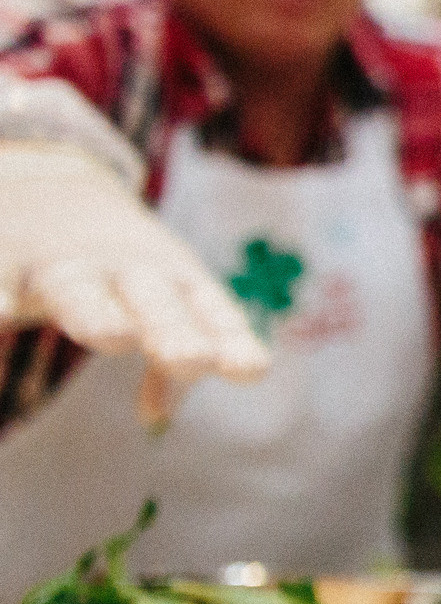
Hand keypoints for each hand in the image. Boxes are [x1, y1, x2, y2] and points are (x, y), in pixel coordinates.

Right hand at [0, 142, 269, 424]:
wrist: (51, 185)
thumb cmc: (123, 269)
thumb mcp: (159, 306)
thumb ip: (167, 369)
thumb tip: (158, 418)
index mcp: (173, 280)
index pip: (210, 310)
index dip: (231, 338)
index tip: (253, 369)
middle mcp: (124, 270)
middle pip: (154, 301)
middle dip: (174, 329)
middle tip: (194, 359)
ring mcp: (64, 265)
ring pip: (80, 291)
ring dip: (98, 313)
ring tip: (112, 335)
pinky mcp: (7, 262)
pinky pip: (0, 282)